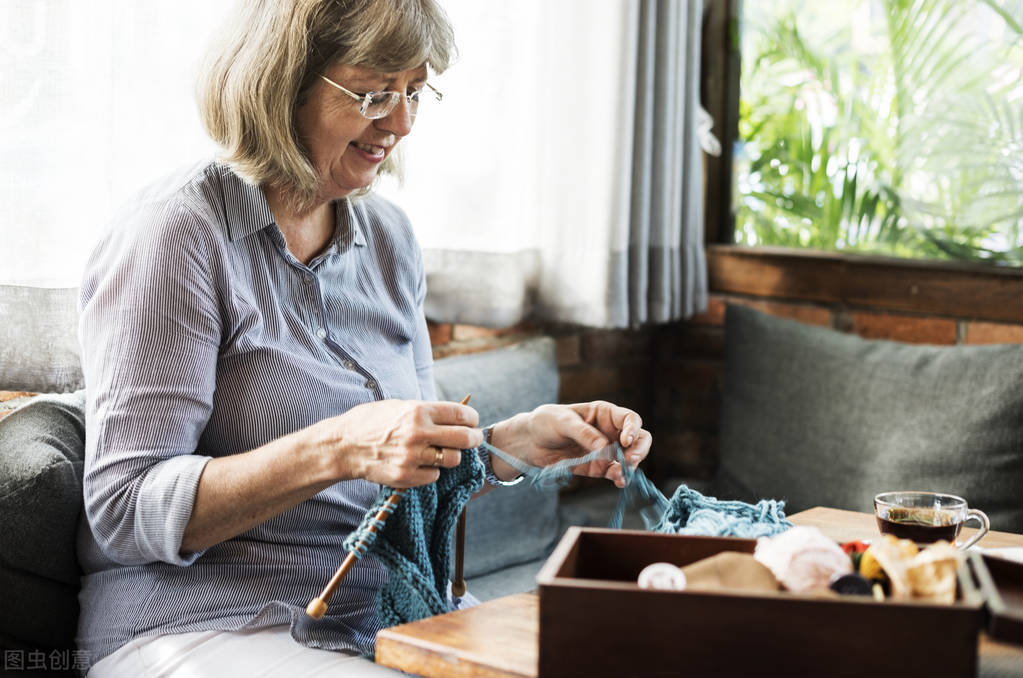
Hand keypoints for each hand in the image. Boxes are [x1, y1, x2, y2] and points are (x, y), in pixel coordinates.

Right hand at [315, 399, 482, 487]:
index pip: (461, 415)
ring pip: (452, 460)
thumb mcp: (400, 406)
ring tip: (441, 452)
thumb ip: (427, 412)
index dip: (472, 419)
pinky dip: (432, 471)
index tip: (472, 422)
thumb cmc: (372, 422)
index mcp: (418, 411)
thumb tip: (455, 416)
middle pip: (465, 439)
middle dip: (473, 439)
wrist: (343, 446)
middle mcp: (418, 433)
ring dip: (451, 456)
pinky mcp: (405, 476)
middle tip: (471, 440)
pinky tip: (422, 464)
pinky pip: (434, 476)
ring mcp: (412, 457)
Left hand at [490, 401, 651, 487]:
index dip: (633, 429)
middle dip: (638, 449)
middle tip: (629, 460)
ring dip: (630, 467)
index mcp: (604, 414)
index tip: (625, 441)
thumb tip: (604, 447)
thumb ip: (583, 433)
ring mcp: (606, 450)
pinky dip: (619, 478)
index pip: (630, 419)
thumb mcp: (563, 422)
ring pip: (630, 458)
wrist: (530, 442)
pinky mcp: (598, 467)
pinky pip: (615, 472)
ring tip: (621, 475)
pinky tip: (619, 482)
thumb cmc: (546, 422)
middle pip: (638, 439)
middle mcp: (610, 431)